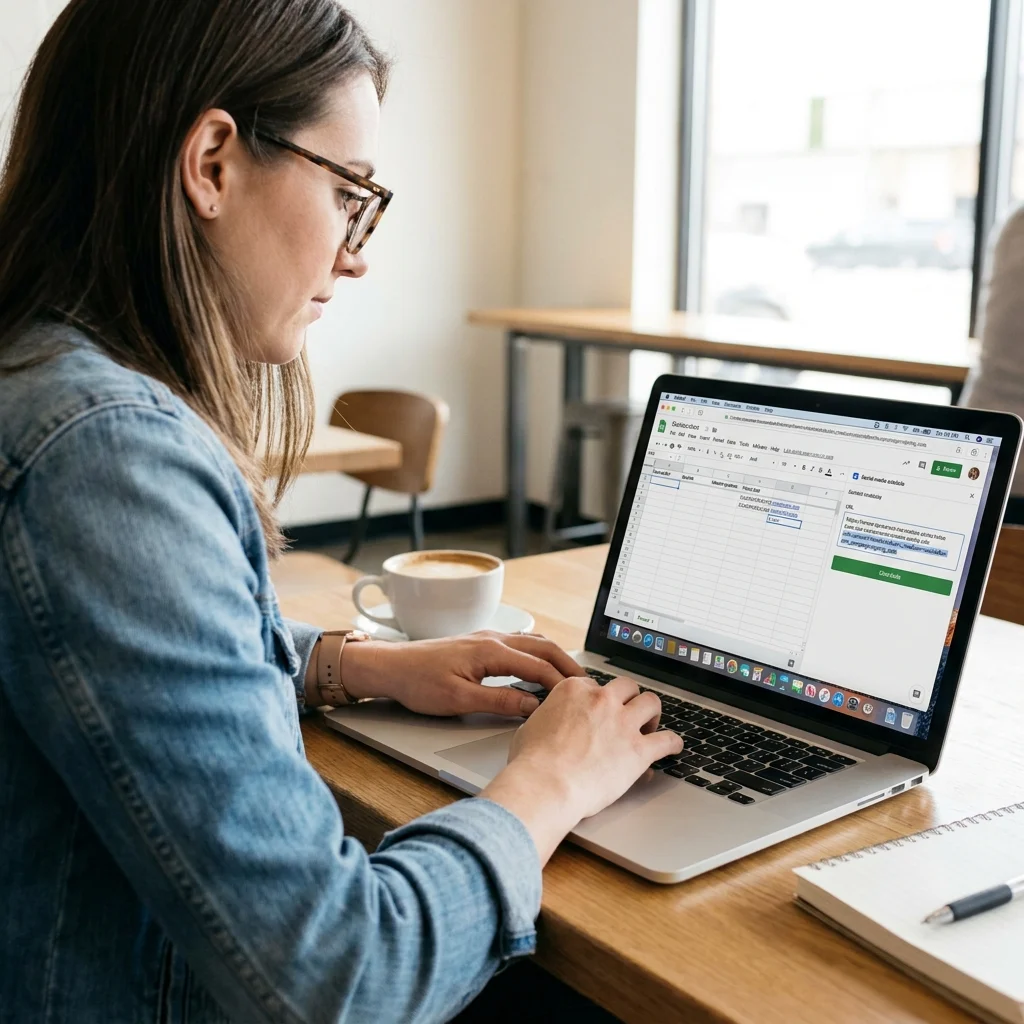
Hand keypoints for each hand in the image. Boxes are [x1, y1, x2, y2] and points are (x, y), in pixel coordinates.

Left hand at [340, 630, 582, 716]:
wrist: (389, 666)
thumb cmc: (417, 682)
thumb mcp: (460, 700)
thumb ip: (500, 702)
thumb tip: (534, 706)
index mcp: (490, 650)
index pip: (538, 666)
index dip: (562, 684)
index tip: (581, 699)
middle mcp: (493, 638)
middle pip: (544, 647)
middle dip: (569, 665)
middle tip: (589, 685)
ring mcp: (487, 637)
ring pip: (533, 642)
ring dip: (555, 657)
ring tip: (572, 677)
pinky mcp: (480, 643)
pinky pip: (520, 643)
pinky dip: (538, 654)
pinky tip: (541, 666)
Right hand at [481, 675, 682, 862]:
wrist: (546, 785)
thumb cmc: (532, 762)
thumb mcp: (530, 727)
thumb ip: (547, 719)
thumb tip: (547, 726)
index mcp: (574, 691)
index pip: (594, 686)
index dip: (597, 700)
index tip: (599, 711)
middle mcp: (601, 700)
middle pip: (627, 687)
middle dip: (629, 698)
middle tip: (628, 712)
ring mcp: (622, 723)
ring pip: (651, 703)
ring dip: (652, 713)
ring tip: (651, 725)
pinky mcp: (638, 750)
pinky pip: (667, 740)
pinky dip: (673, 743)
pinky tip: (674, 747)